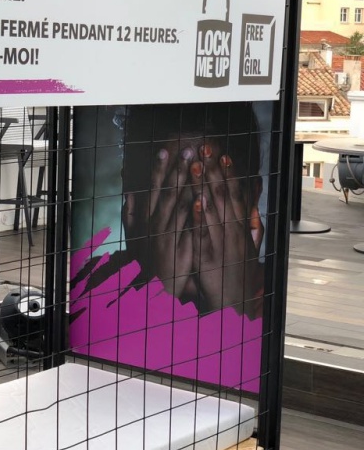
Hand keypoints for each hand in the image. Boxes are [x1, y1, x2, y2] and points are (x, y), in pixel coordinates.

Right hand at [140, 145, 196, 299]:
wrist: (156, 286)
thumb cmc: (147, 258)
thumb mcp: (133, 235)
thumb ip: (130, 213)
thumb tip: (129, 193)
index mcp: (147, 219)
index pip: (153, 189)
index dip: (158, 170)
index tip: (164, 152)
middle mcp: (157, 223)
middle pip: (168, 191)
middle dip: (177, 169)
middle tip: (186, 150)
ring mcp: (170, 234)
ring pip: (180, 203)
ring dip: (188, 182)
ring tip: (198, 165)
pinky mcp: (183, 245)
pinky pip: (190, 224)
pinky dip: (195, 209)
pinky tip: (202, 195)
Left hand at [190, 147, 262, 316]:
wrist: (234, 300)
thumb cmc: (236, 270)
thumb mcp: (247, 245)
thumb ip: (251, 222)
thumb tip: (254, 204)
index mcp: (239, 227)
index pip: (234, 194)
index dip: (229, 173)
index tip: (223, 153)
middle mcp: (232, 231)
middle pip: (224, 195)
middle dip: (215, 170)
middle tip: (206, 149)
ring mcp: (221, 242)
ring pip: (213, 209)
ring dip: (205, 185)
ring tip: (198, 165)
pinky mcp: (209, 256)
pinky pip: (203, 233)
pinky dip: (200, 217)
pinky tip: (195, 201)